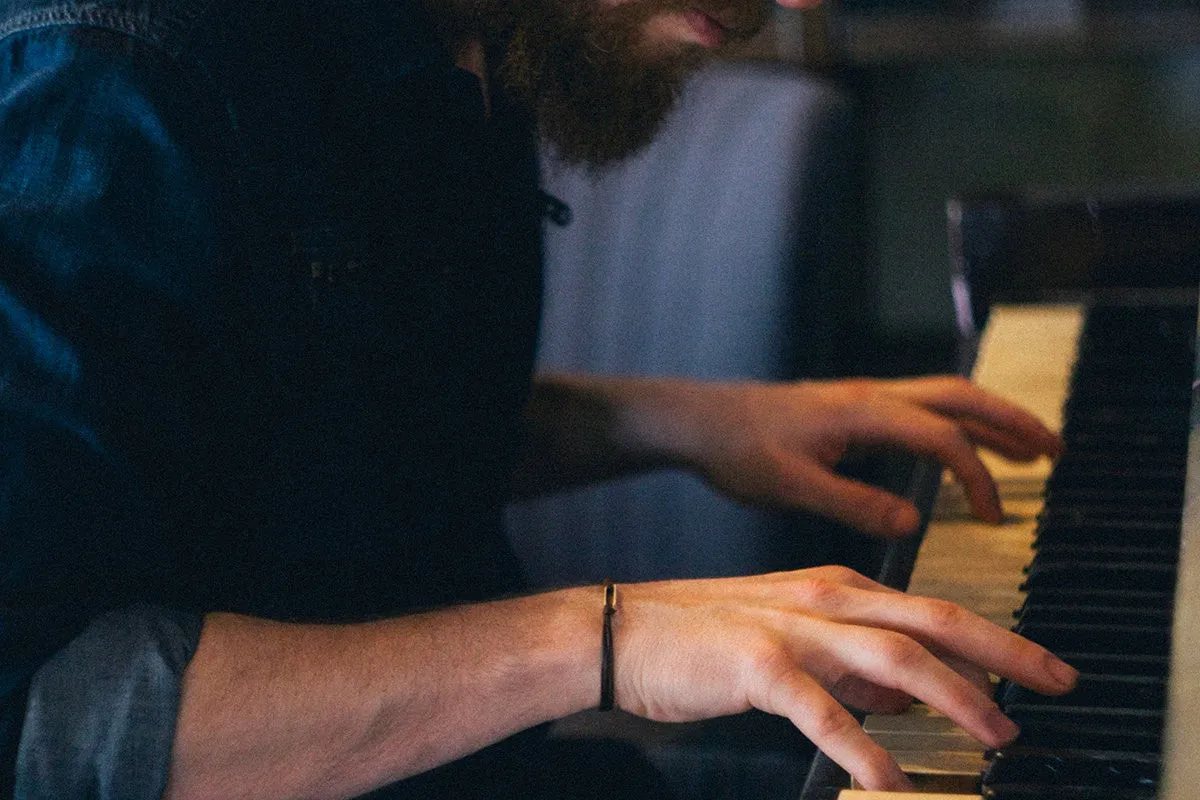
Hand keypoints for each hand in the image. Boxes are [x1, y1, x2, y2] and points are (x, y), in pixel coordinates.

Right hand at [612, 565, 1077, 791]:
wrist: (621, 631)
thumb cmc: (703, 638)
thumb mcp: (791, 639)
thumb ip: (852, 665)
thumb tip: (910, 694)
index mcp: (835, 590)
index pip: (931, 610)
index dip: (994, 638)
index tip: (1040, 667)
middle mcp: (823, 599)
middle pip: (932, 621)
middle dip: (1003, 651)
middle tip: (1056, 682)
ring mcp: (791, 628)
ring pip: (893, 657)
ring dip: (954, 695)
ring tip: (996, 733)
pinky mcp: (756, 666)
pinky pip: (822, 710)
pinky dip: (864, 746)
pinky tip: (889, 780)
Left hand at [663, 376, 1062, 536]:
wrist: (697, 420)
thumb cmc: (735, 450)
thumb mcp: (790, 486)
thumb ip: (852, 504)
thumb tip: (915, 520)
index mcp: (861, 413)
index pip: (942, 438)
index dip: (978, 477)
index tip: (996, 519)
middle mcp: (869, 396)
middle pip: (960, 397)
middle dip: (1012, 422)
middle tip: (1056, 450)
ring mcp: (861, 398)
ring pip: (942, 398)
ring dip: (989, 420)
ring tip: (1031, 449)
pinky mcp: (849, 408)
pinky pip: (918, 408)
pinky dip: (954, 425)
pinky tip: (961, 449)